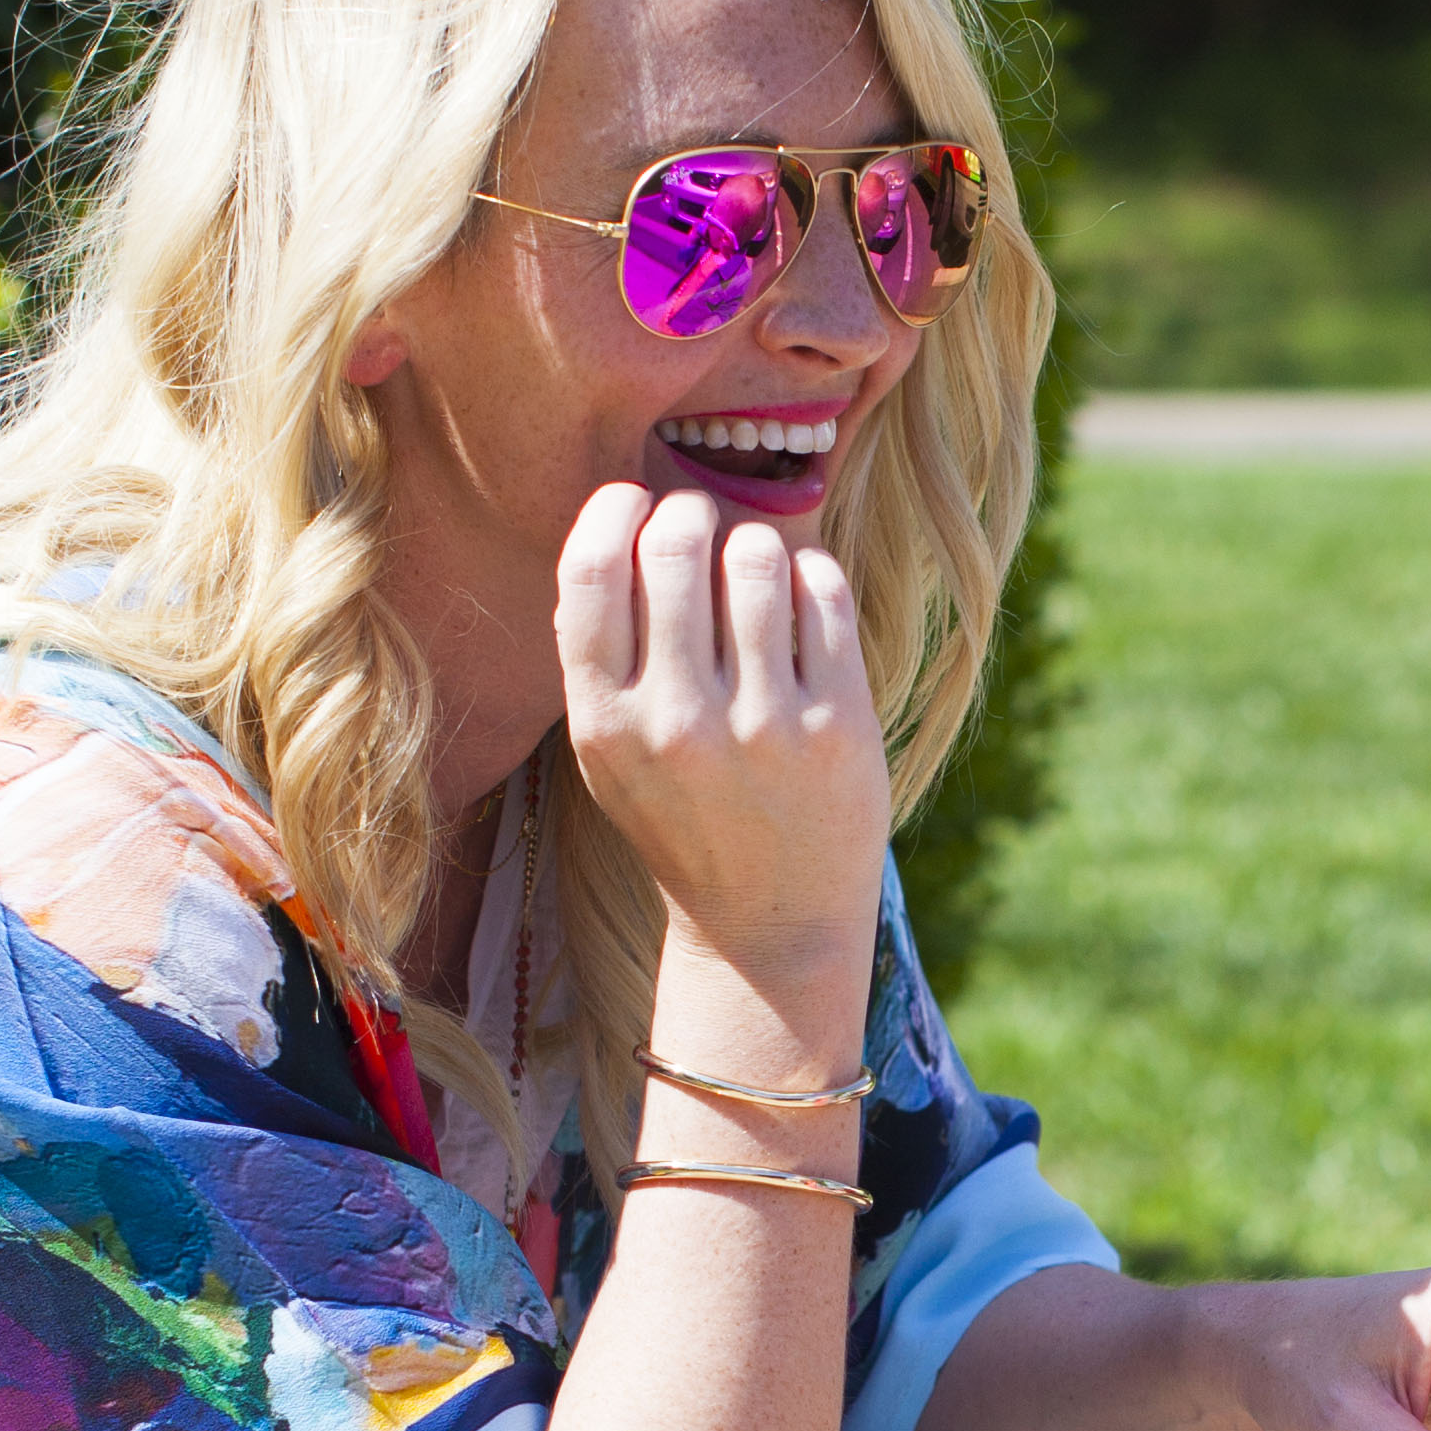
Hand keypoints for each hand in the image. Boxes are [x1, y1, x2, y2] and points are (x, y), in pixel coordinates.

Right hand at [555, 484, 888, 987]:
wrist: (769, 926)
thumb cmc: (683, 817)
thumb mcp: (609, 755)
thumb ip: (600, 654)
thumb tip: (618, 522)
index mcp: (604, 726)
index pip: (590, 572)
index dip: (614, 513)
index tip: (636, 504)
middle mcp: (678, 724)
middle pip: (675, 546)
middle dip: (689, 516)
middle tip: (701, 529)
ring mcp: (766, 726)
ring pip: (756, 556)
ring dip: (755, 546)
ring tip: (753, 577)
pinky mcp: (840, 725)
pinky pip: (823, 589)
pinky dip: (811, 577)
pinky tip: (801, 606)